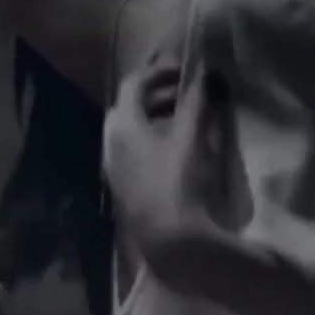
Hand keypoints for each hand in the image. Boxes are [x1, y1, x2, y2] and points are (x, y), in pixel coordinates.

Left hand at [102, 53, 192, 238]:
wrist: (171, 243)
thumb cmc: (178, 182)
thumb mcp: (192, 138)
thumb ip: (196, 102)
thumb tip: (205, 72)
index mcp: (122, 126)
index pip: (134, 83)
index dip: (160, 72)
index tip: (186, 71)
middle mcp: (110, 144)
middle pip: (130, 107)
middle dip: (159, 95)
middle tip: (188, 93)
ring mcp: (113, 169)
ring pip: (132, 132)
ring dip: (157, 119)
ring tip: (187, 119)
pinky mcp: (123, 189)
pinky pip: (134, 153)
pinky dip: (154, 141)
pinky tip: (177, 151)